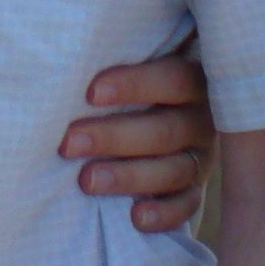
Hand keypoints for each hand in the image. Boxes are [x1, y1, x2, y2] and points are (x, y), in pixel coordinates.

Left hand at [61, 49, 214, 232]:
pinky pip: (187, 206)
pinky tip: (136, 218)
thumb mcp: (131, 67)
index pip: (173, 78)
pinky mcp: (194, 190)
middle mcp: (202, 119)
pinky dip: (164, 214)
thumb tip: (61, 47)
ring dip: (129, 176)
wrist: (149, 116)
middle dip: (114, 137)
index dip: (134, 85)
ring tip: (86, 181)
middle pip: (166, 130)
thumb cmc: (126, 84)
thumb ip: (116, 60)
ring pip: (174, 170)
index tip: (90, 93)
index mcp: (192, 79)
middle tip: (69, 143)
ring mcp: (202, 157)